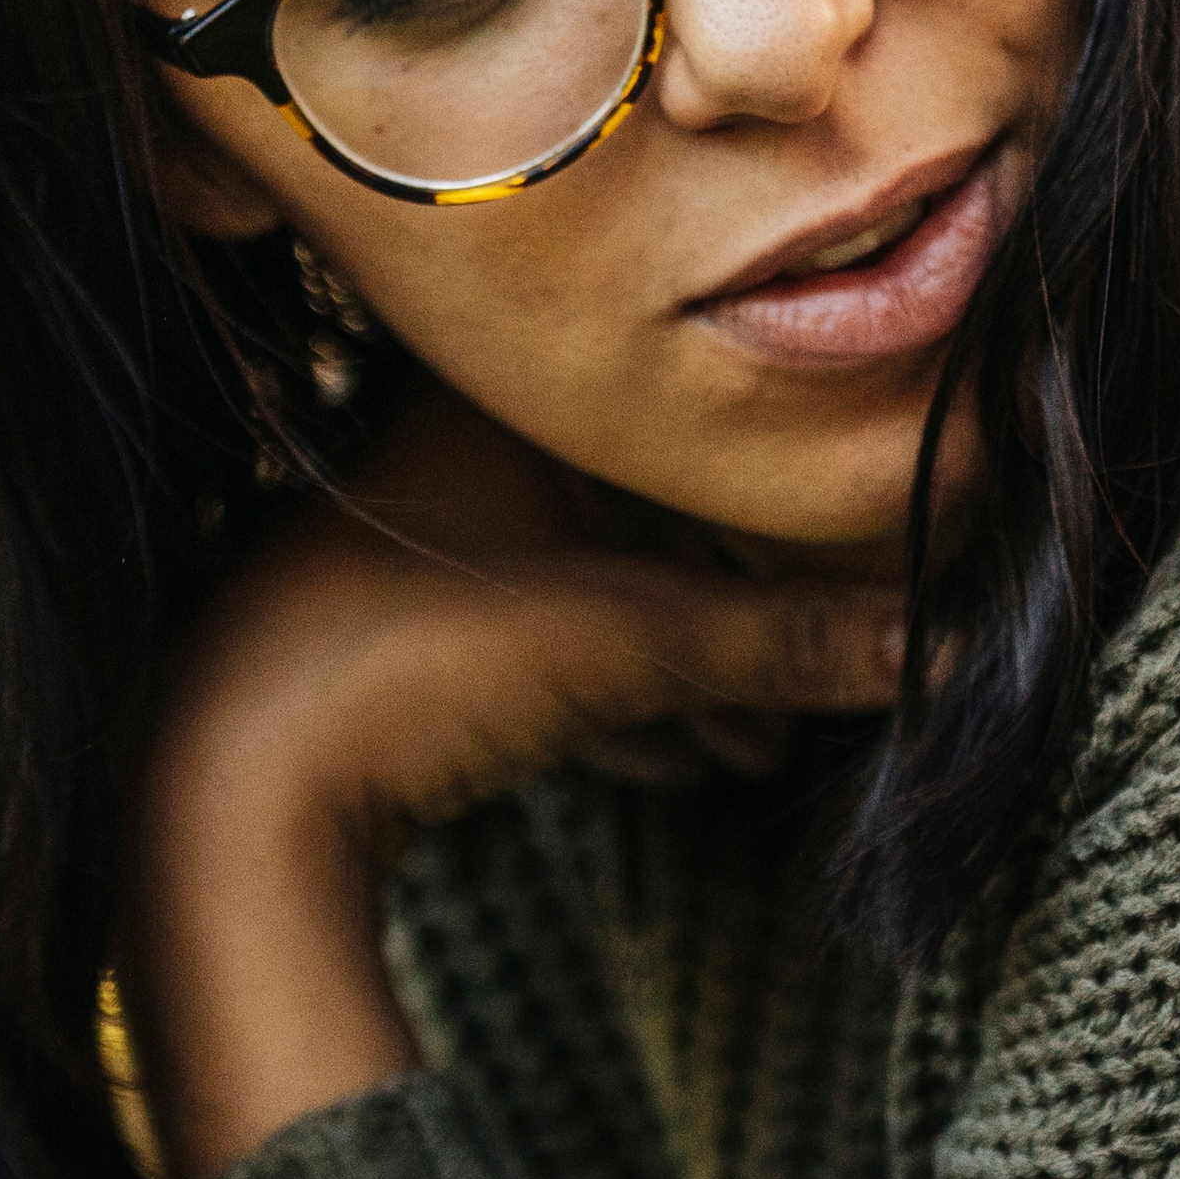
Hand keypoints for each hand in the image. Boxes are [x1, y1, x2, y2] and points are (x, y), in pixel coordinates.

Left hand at [127, 383, 905, 1178]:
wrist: (225, 798)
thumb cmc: (409, 671)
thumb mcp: (633, 645)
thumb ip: (797, 640)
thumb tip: (954, 644)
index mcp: (497, 380)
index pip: (687, 422)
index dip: (783, 513)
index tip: (864, 580)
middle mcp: (447, 430)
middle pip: (649, 513)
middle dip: (745, 615)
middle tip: (825, 687)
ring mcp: (411, 528)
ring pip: (595, 584)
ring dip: (688, 670)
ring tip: (765, 749)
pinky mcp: (387, 621)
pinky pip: (533, 639)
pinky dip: (610, 697)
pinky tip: (679, 765)